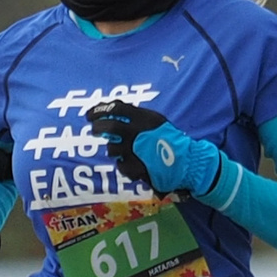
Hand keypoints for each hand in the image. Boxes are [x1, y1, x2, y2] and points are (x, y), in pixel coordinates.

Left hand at [87, 100, 220, 195]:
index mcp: (145, 118)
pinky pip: (121, 166)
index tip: (89, 114)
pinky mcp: (137, 168)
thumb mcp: (155, 121)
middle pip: (109, 127)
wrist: (187, 162)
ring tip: (121, 150)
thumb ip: (136, 116)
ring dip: (113, 149)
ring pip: (112, 149)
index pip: (116, 108)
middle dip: (98, 128)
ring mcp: (136, 151)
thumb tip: (112, 109)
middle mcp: (138, 133)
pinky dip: (123, 165)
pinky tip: (131, 163)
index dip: (99, 110)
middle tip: (94, 129)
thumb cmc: (169, 140)